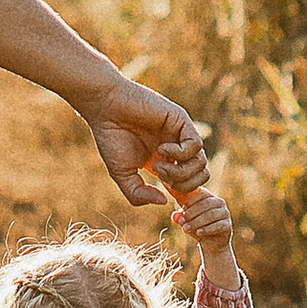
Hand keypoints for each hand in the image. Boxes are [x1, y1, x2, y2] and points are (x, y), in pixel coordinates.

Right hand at [79, 76, 207, 206]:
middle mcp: (176, 148)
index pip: (189, 182)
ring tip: (158, 165)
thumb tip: (164, 201)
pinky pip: (196, 145)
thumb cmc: (110, 138)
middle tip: (161, 177)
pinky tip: (162, 148)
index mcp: (165, 161)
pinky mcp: (181, 121)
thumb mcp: (122, 174)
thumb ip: (139, 194)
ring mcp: (180, 134)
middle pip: (200, 175)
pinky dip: (180, 154)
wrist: (105, 107)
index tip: (165, 193)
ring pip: (201, 163)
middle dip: (184, 185)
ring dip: (180, 171)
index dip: (181, 193)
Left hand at [168, 179, 236, 255]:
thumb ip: (180, 216)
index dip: (189, 199)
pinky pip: (218, 225)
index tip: (179, 205)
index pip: (199, 193)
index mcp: (208, 196)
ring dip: (197, 222)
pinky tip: (198, 233)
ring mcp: (225, 213)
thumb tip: (175, 216)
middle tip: (181, 221)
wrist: (211, 244)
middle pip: (204, 204)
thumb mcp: (187, 220)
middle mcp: (219, 202)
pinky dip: (207, 229)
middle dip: (191, 213)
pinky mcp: (228, 224)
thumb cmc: (197, 227)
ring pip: (210, 215)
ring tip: (186, 229)